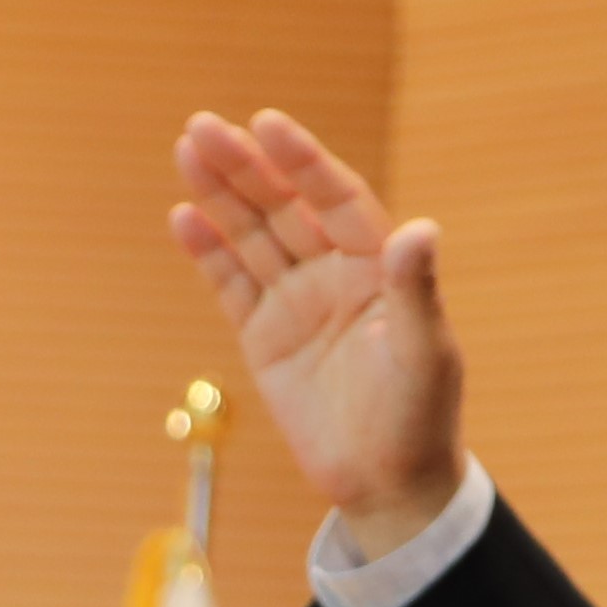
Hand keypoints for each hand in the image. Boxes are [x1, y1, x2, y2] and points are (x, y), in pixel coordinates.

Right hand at [166, 108, 466, 550]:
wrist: (388, 483)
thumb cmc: (419, 416)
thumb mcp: (423, 352)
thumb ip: (415, 290)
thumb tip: (422, 229)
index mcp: (377, 267)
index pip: (337, 198)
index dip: (303, 161)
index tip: (267, 123)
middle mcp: (335, 274)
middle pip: (285, 206)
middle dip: (246, 166)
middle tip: (203, 127)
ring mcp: (297, 303)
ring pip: (252, 236)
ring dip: (220, 195)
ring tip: (186, 150)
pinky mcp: (265, 338)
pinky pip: (231, 284)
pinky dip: (208, 252)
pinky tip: (183, 216)